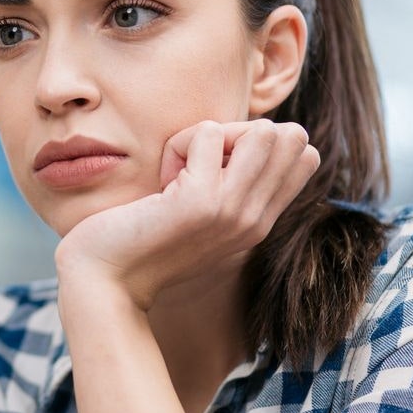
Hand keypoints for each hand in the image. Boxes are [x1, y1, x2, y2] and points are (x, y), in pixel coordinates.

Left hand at [53, 119, 319, 310]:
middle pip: (291, 137)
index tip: (217, 167)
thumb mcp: (201, 215)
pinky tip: (161, 181)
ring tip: (183, 168)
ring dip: (213, 134)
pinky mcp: (201, 201)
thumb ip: (230, 187)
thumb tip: (248, 135)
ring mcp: (233, 211)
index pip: (306, 157)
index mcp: (259, 224)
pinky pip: (206, 132)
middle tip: (199, 163)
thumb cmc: (142, 240)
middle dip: (241, 132)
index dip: (260, 143)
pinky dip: (178, 143)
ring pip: (263, 131)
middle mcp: (255, 220)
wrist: (106, 281)